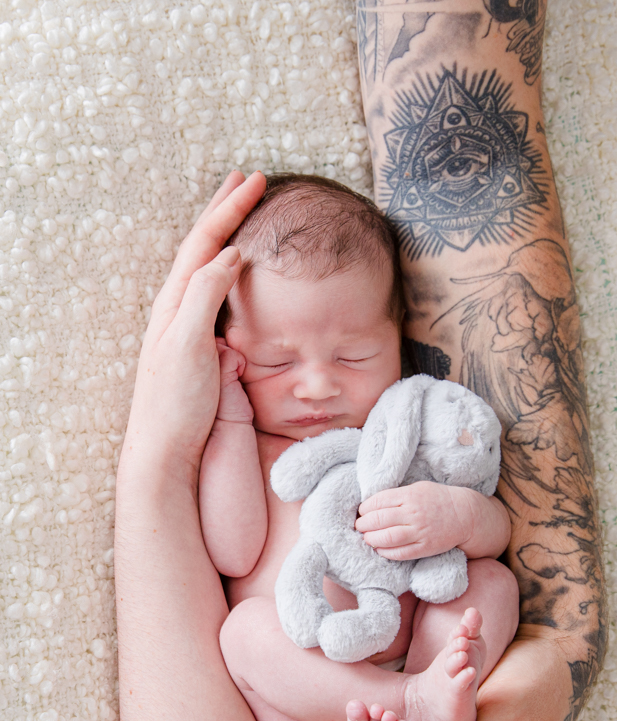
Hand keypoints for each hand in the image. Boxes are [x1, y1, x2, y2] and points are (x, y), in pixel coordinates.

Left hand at [125, 170, 265, 472]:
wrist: (164, 450)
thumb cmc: (177, 402)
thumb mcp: (190, 344)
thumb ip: (206, 295)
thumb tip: (229, 255)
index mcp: (176, 302)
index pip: (206, 242)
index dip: (230, 208)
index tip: (257, 180)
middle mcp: (176, 308)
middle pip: (202, 246)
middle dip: (225, 210)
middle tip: (248, 180)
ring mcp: (184, 327)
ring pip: (206, 266)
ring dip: (225, 234)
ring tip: (242, 213)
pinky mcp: (195, 347)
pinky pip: (212, 292)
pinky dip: (227, 269)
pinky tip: (234, 273)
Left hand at [356, 482, 507, 560]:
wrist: (465, 515)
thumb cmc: (438, 499)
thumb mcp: (417, 489)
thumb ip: (396, 495)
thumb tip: (371, 505)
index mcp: (409, 495)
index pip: (377, 502)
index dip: (364, 509)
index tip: (361, 512)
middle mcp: (413, 513)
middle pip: (378, 520)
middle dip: (363, 524)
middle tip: (360, 526)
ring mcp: (419, 532)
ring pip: (386, 538)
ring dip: (371, 539)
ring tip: (367, 538)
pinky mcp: (424, 547)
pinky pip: (399, 553)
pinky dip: (385, 552)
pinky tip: (380, 549)